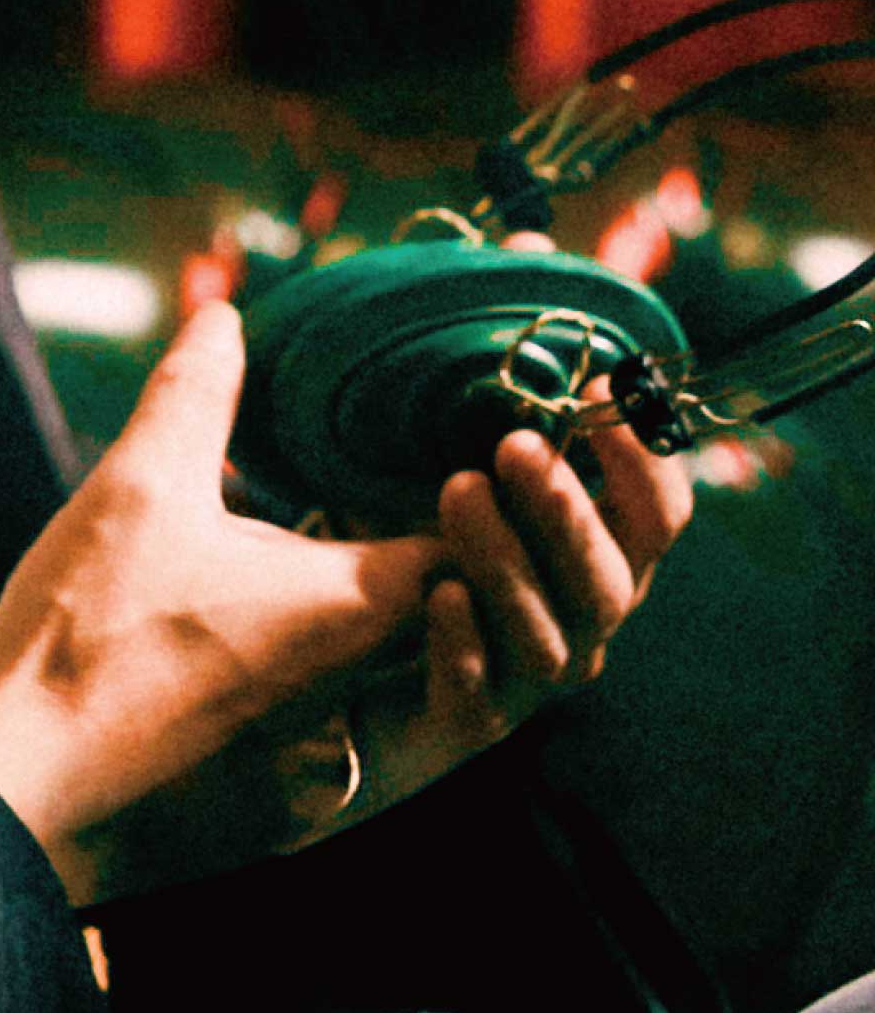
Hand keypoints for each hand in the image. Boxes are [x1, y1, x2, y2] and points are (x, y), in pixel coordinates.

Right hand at [0, 304, 692, 905]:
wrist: (26, 774)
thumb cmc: (90, 635)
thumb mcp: (140, 486)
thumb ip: (195, 394)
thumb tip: (225, 315)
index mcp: (359, 604)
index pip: (483, 533)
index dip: (494, 472)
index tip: (479, 412)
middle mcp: (362, 668)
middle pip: (455, 585)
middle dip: (459, 516)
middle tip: (438, 440)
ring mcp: (318, 710)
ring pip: (401, 627)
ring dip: (399, 559)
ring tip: (362, 488)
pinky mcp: (272, 734)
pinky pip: (345, 657)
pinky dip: (344, 601)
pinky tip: (285, 556)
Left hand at [282, 374, 691, 849]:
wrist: (353, 691)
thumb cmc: (424, 567)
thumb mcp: (465, 480)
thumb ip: (504, 409)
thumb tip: (525, 286)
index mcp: (597, 565)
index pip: (659, 520)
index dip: (647, 461)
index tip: (603, 391)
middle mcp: (580, 629)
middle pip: (609, 579)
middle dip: (568, 509)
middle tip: (515, 447)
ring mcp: (527, 684)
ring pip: (543, 633)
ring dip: (507, 560)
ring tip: (457, 491)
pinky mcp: (465, 727)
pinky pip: (478, 693)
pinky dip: (464, 642)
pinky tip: (437, 594)